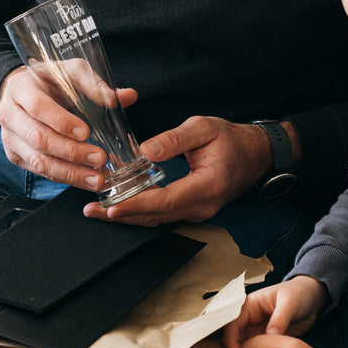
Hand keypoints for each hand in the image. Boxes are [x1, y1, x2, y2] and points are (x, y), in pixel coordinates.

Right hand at [0, 66, 137, 190]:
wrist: (20, 92)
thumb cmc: (48, 80)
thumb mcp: (69, 71)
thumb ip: (95, 84)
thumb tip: (126, 97)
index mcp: (21, 87)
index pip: (38, 106)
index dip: (61, 121)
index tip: (86, 132)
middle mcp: (10, 114)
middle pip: (39, 138)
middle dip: (72, 152)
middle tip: (99, 157)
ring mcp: (10, 138)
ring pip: (38, 160)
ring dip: (70, 172)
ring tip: (97, 177)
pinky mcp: (16, 155)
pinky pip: (40, 171)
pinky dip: (65, 178)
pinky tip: (85, 180)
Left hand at [81, 115, 277, 226]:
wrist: (256, 153)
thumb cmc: (231, 138)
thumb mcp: (203, 128)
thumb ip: (174, 139)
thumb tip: (145, 151)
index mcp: (206, 186)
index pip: (165, 201)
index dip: (136, 205)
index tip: (111, 206)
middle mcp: (202, 206)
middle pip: (156, 217)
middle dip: (122, 215)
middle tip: (92, 211)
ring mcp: (199, 211)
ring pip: (158, 219)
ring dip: (128, 216)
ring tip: (99, 211)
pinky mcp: (193, 209)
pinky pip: (164, 215)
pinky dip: (141, 212)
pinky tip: (122, 207)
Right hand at [224, 275, 326, 347]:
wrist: (312, 298)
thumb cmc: (298, 293)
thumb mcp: (289, 302)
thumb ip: (279, 318)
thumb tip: (270, 335)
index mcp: (251, 304)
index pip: (233, 322)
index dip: (231, 338)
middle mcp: (251, 317)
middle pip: (235, 336)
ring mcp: (259, 329)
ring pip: (245, 345)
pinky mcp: (268, 339)